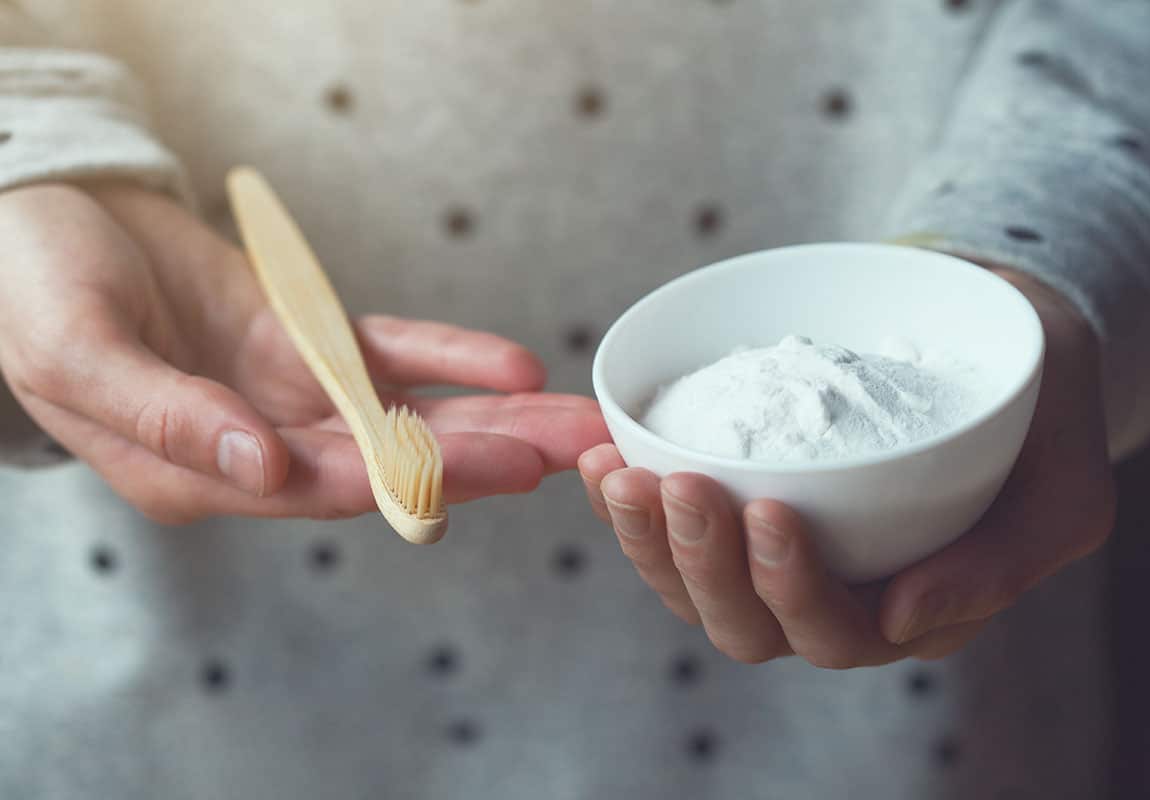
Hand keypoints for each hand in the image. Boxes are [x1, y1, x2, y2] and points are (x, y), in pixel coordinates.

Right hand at [0, 181, 608, 523]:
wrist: (45, 218)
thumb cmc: (34, 289)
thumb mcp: (80, 353)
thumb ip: (170, 419)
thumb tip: (264, 470)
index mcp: (201, 473)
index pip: (330, 483)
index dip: (422, 476)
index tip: (505, 468)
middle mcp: (260, 447)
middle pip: (392, 459)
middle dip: (488, 455)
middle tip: (578, 450)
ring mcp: (289, 395)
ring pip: (406, 413)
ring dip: (491, 416)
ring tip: (571, 419)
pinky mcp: (305, 342)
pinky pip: (387, 354)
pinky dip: (446, 358)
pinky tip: (510, 366)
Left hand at [579, 269, 1114, 666]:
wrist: (998, 340)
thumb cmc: (1040, 416)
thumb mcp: (1063, 490)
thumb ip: (999, 563)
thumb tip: (902, 620)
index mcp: (904, 609)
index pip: (834, 633)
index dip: (791, 588)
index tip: (770, 511)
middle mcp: (829, 594)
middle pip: (743, 622)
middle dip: (701, 563)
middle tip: (679, 488)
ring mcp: (773, 552)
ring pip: (689, 584)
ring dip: (645, 537)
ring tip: (619, 473)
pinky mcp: (737, 498)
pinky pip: (667, 524)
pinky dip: (629, 498)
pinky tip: (604, 456)